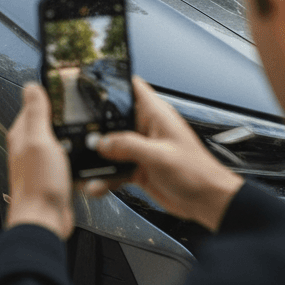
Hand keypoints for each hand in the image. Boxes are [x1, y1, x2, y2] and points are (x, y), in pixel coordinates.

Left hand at [5, 83, 74, 239]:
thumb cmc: (38, 185)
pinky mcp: (53, 177)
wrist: (44, 221)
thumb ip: (35, 113)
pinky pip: (68, 161)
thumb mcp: (39, 140)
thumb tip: (31, 86)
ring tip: (85, 139)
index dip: (52, 98)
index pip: (34, 105)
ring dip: (74, 140)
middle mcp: (29, 148)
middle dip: (66, 120)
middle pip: (50, 123)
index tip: (68, 94)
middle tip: (81, 117)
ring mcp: (41, 163)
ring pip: (61, 142)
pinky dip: (77, 159)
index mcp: (22, 134)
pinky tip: (85, 160)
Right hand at [84, 77, 243, 231]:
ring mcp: (141, 149)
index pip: (132, 87)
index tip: (90, 84)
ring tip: (84, 167)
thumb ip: (128, 146)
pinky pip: (114, 169)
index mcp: (156, 115)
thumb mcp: (160, 155)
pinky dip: (104, 177)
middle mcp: (146, 129)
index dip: (112, 82)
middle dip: (95, 127)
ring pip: (110, 147)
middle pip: (114, 119)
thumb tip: (103, 143)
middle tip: (77, 134)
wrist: (206, 201)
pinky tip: (96, 185)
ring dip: (98, 158)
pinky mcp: (138, 167)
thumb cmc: (196, 173)